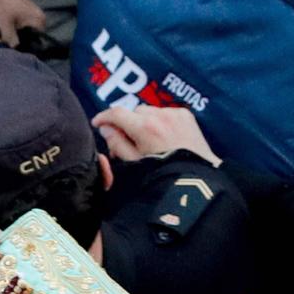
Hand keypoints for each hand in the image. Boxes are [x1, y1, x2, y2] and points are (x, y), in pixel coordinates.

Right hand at [92, 105, 219, 166]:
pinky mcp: (186, 116)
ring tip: (147, 141)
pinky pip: (166, 112)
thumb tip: (106, 129)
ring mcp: (175, 114)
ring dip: (144, 121)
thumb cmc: (162, 176)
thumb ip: (117, 144)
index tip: (97, 123)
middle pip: (134, 112)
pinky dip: (160, 121)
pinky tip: (163, 137)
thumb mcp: (134, 164)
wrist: (196, 181)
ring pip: (150, 111)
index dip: (103, 117)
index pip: (117, 113)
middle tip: (126, 141)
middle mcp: (160, 116)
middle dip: (127, 123)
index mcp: (145, 128)